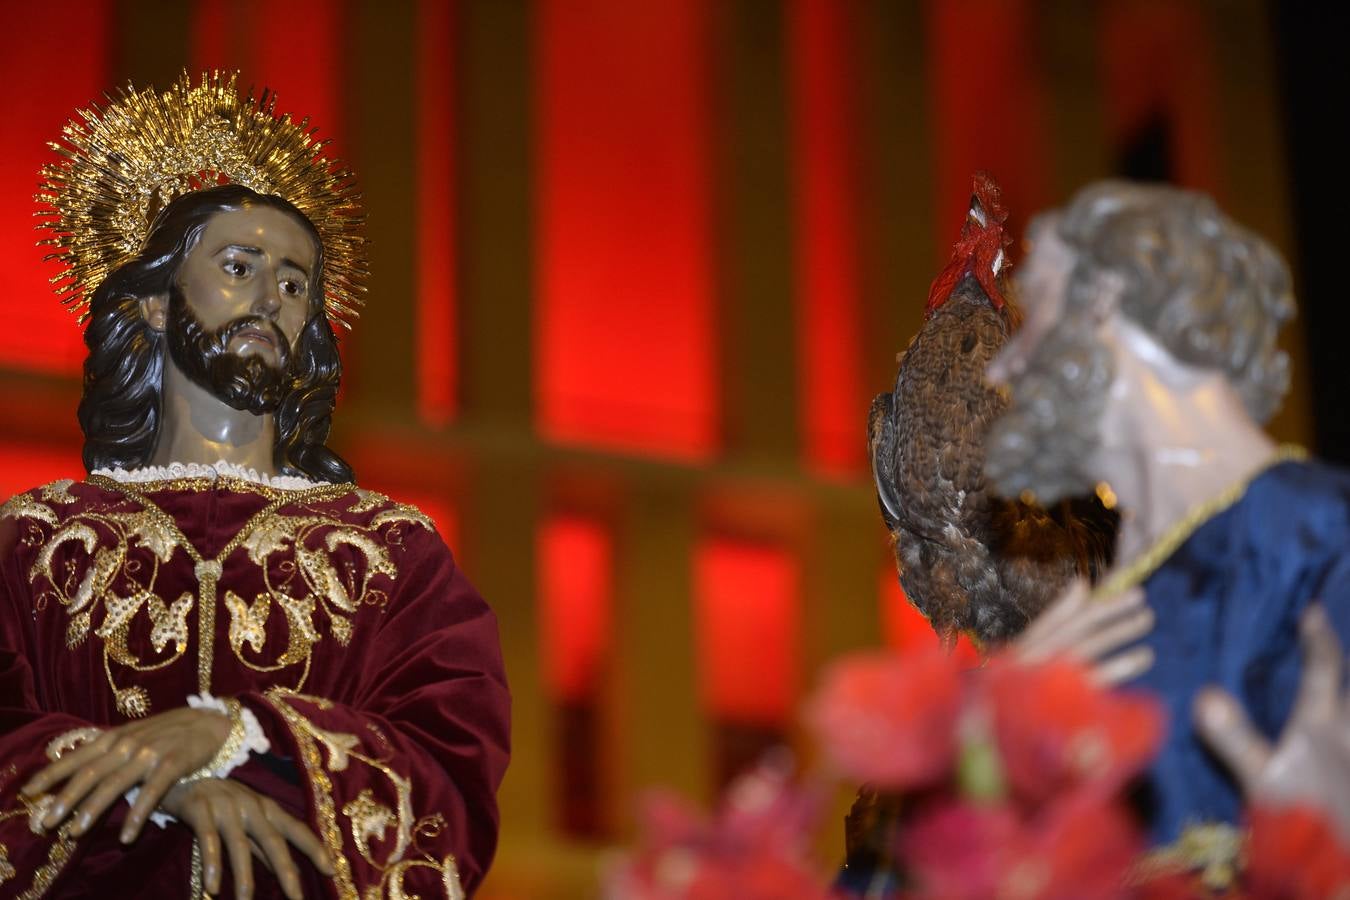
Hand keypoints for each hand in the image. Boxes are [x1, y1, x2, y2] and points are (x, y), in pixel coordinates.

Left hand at [20, 705, 230, 839]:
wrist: (213, 721)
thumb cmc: (170, 731)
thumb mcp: (135, 734)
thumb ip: (109, 749)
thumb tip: (76, 766)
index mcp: (116, 736)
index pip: (77, 756)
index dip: (51, 773)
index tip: (28, 791)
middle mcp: (128, 743)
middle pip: (90, 773)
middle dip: (65, 799)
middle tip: (46, 822)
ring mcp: (150, 753)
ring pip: (114, 784)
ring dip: (92, 809)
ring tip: (75, 832)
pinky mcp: (173, 763)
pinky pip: (151, 793)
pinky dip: (137, 814)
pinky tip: (128, 835)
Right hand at [160, 777, 334, 899]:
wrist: (178, 773)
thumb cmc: (217, 802)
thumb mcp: (244, 821)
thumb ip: (263, 845)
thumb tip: (289, 871)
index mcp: (266, 808)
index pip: (297, 829)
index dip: (315, 849)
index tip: (331, 871)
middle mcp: (251, 805)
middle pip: (274, 840)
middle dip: (287, 871)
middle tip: (297, 898)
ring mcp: (226, 806)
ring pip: (240, 845)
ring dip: (244, 876)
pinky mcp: (200, 808)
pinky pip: (208, 840)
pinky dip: (211, 864)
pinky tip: (212, 888)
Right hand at [1014, 579, 1154, 684]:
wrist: (992, 718)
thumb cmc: (1015, 680)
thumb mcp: (1033, 645)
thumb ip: (1057, 616)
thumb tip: (1081, 584)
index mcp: (1038, 639)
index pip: (1073, 611)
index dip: (1097, 595)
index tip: (1123, 578)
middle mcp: (1045, 651)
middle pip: (1082, 624)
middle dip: (1112, 608)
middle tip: (1140, 596)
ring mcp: (1054, 672)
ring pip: (1091, 645)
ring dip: (1120, 631)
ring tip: (1146, 619)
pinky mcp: (1064, 695)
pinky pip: (1096, 677)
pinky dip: (1120, 666)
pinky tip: (1142, 656)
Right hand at [1194, 603, 1349, 841]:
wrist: (1337, 868)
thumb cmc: (1302, 823)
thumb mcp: (1261, 780)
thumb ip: (1233, 737)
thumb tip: (1204, 694)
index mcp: (1318, 727)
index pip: (1323, 670)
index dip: (1318, 638)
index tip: (1311, 611)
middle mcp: (1345, 736)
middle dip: (1345, 667)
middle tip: (1331, 645)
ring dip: (1346, 699)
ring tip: (1337, 689)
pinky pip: (1349, 744)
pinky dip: (1343, 731)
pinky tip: (1336, 737)